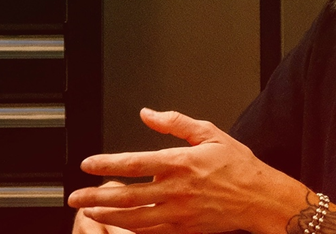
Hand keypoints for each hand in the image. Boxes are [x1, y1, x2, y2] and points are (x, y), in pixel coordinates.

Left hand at [68, 108, 306, 233]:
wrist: (260, 198)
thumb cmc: (239, 167)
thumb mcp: (210, 133)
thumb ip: (176, 122)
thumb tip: (149, 114)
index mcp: (180, 163)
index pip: (134, 164)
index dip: (107, 164)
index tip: (88, 164)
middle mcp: (175, 190)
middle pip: (125, 196)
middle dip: (95, 197)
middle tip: (75, 197)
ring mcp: (178, 213)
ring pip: (133, 218)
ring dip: (107, 216)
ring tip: (88, 212)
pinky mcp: (183, 229)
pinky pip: (150, 232)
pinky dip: (130, 229)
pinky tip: (119, 225)